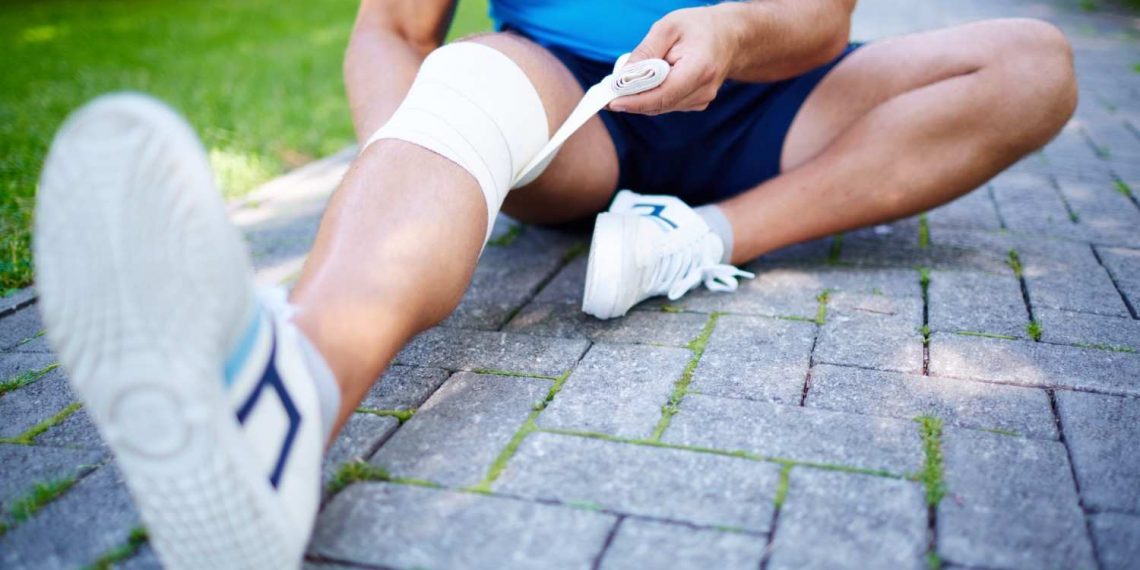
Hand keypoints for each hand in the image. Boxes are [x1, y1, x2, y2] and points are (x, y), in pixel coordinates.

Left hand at [609, 6, 739, 114]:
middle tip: (607, 92)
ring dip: (639, 98)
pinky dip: (651, 97)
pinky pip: (666, 104)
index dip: (636, 101)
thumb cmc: (699, 27)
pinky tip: (642, 84)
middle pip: (659, 104)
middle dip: (631, 100)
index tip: (612, 102)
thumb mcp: (669, 27)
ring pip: (660, 106)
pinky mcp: (696, 103)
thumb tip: (622, 76)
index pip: (663, 94)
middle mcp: (703, 90)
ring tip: (622, 85)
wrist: (731, 36)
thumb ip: (645, 51)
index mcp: (700, 69)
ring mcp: (702, 100)